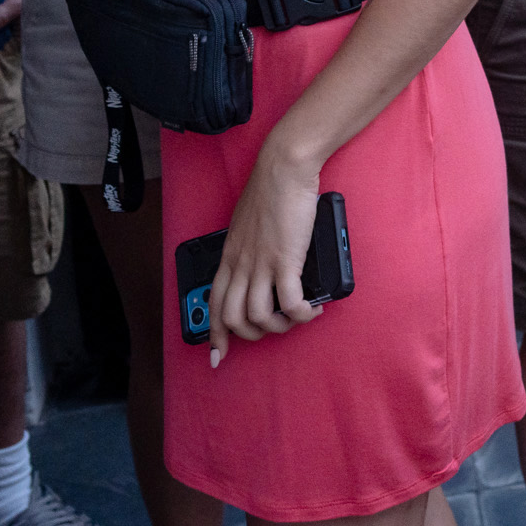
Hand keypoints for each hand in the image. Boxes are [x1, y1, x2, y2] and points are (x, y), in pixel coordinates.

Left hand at [207, 147, 324, 365]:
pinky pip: (290, 303)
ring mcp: (261, 264)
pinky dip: (301, 314)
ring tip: (297, 316)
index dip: (216, 335)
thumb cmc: (270, 190)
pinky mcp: (285, 260)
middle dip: (252, 335)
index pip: (214, 304)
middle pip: (232, 318)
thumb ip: (249, 247)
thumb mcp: (247, 225)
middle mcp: (240, 265)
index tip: (219, 355)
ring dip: (279, 326)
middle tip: (274, 328)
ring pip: (258, 317)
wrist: (283, 169)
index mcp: (229, 257)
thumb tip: (261, 265)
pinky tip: (312, 309)